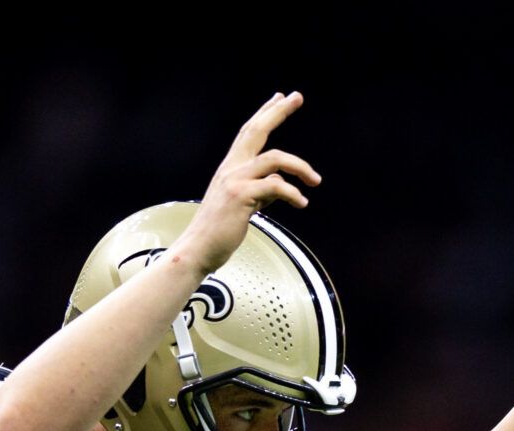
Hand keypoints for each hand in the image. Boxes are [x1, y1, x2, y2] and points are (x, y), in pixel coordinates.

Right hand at [174, 92, 321, 273]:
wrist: (197, 250)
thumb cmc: (218, 231)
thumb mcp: (242, 205)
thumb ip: (260, 191)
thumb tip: (278, 183)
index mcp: (230, 168)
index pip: (249, 132)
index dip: (265, 113)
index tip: (279, 97)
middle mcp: (231, 168)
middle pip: (257, 130)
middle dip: (278, 111)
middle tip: (296, 96)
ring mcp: (235, 180)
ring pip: (274, 158)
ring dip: (300, 167)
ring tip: (315, 180)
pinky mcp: (241, 197)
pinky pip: (275, 187)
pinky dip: (293, 194)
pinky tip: (302, 203)